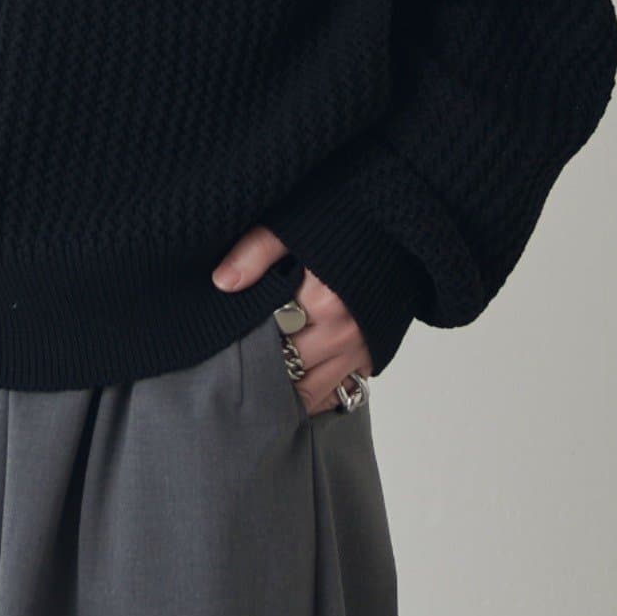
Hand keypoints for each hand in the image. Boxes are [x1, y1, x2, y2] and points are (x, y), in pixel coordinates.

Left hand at [212, 226, 370, 414]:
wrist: (394, 226)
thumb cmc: (342, 222)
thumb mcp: (293, 227)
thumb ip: (256, 252)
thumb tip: (222, 282)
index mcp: (322, 301)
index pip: (269, 341)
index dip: (244, 345)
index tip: (226, 344)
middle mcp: (344, 332)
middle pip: (289, 372)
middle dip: (262, 371)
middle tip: (238, 364)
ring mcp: (360, 348)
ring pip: (313, 393)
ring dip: (288, 388)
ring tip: (263, 376)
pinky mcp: (372, 355)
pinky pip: (339, 391)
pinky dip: (316, 391)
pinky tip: (296, 378)